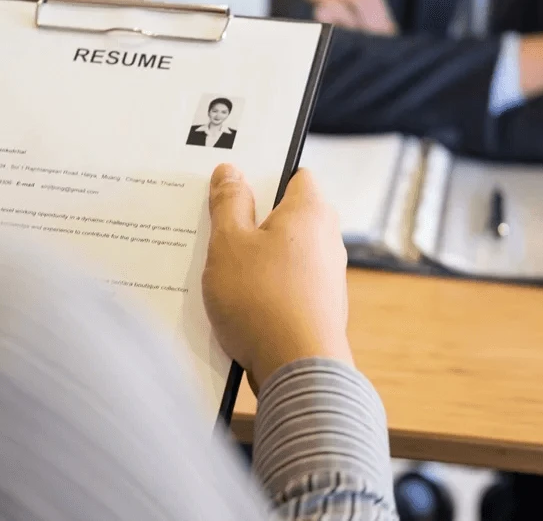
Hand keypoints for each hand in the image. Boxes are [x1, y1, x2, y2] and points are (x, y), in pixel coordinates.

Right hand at [202, 164, 352, 392]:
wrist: (297, 369)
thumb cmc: (261, 299)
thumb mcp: (229, 242)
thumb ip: (228, 203)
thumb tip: (230, 172)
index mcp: (311, 212)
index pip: (294, 175)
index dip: (262, 176)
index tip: (232, 186)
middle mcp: (327, 240)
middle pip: (285, 216)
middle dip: (251, 221)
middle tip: (215, 229)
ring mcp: (326, 278)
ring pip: (283, 255)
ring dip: (254, 260)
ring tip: (218, 272)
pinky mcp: (319, 309)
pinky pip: (286, 287)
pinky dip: (263, 289)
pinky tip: (235, 305)